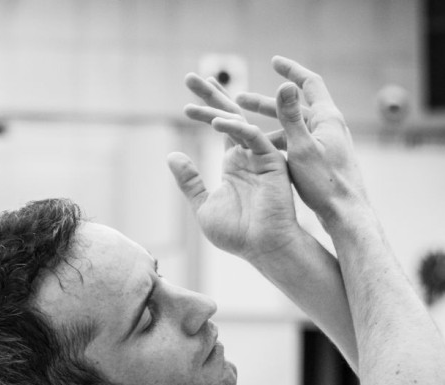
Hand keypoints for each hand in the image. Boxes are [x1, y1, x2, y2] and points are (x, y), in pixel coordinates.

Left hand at [168, 74, 299, 262]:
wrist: (263, 249)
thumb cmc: (238, 233)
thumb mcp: (203, 205)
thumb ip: (189, 181)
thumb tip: (172, 156)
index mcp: (235, 163)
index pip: (220, 127)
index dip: (204, 109)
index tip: (184, 98)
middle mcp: (248, 154)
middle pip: (229, 115)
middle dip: (210, 94)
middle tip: (190, 76)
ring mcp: (261, 156)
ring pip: (239, 122)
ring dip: (218, 106)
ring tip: (195, 94)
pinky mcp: (272, 162)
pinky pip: (253, 138)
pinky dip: (236, 129)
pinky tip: (217, 123)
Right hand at [234, 56, 372, 228]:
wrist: (345, 213)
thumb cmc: (325, 183)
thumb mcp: (301, 148)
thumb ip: (291, 116)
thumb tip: (285, 85)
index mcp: (326, 119)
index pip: (309, 83)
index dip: (291, 70)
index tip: (274, 61)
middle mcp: (328, 127)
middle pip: (294, 107)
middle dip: (266, 104)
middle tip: (240, 99)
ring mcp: (325, 144)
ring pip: (292, 129)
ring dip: (268, 127)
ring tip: (243, 131)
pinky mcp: (321, 160)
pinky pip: (295, 145)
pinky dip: (277, 145)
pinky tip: (260, 155)